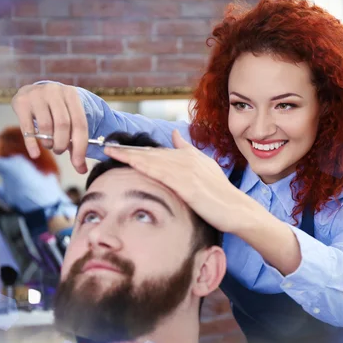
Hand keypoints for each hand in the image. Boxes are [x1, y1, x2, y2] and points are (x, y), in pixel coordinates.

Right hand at [11, 83, 88, 172]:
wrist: (33, 91)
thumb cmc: (55, 111)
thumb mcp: (69, 120)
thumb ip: (76, 144)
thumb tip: (82, 170)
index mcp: (72, 94)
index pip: (80, 124)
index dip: (80, 146)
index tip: (79, 164)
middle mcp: (55, 91)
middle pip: (63, 125)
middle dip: (62, 144)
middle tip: (59, 150)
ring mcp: (37, 95)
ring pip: (46, 126)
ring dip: (48, 142)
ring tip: (49, 144)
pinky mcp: (21, 102)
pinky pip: (27, 128)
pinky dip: (32, 144)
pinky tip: (35, 154)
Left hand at [103, 130, 248, 232]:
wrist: (238, 210)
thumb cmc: (220, 194)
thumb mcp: (205, 167)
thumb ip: (188, 151)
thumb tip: (175, 133)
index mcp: (189, 156)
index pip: (157, 151)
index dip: (136, 150)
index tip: (117, 148)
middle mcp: (187, 160)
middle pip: (151, 153)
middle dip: (127, 150)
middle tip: (105, 146)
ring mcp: (188, 172)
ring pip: (153, 161)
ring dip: (130, 156)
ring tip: (110, 152)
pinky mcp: (188, 186)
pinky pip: (162, 174)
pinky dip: (146, 166)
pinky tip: (131, 164)